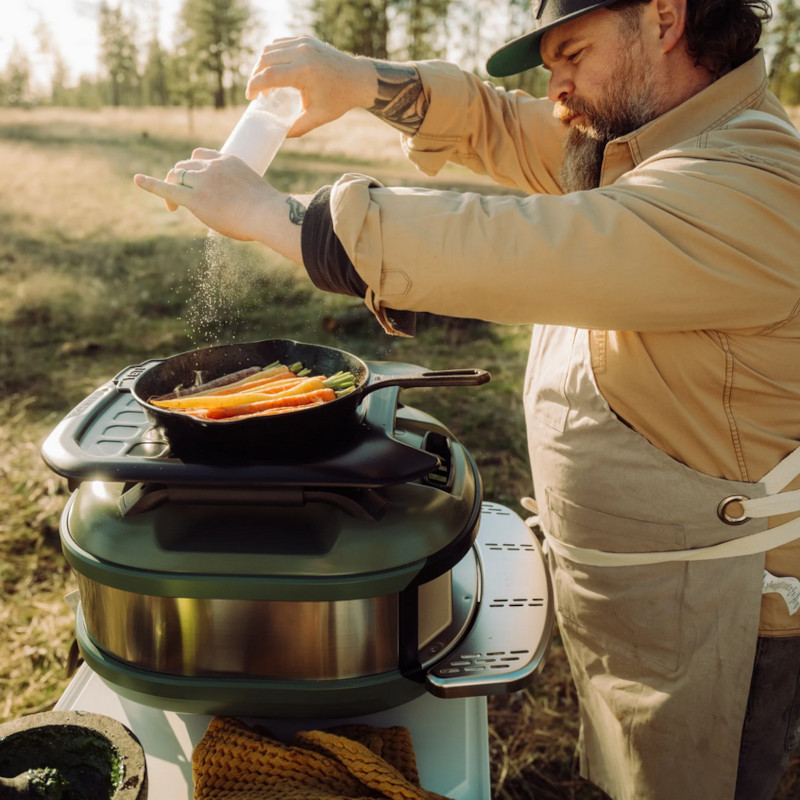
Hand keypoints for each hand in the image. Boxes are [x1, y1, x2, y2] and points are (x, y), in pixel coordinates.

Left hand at [133, 150, 304, 262]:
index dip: (194, 168)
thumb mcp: (257, 195)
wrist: (268, 215)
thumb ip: (246, 198)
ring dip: (172, 187)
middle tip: (183, 200)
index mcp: (228, 161)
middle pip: (184, 166)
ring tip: (174, 207)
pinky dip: (151, 184)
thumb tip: (250, 213)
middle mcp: (212, 167)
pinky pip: (167, 189)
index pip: (200, 156)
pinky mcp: (195, 199)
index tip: (196, 182)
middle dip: (179, 180)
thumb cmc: (269, 212)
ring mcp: (202, 181)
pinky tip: (138, 180)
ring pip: (176, 176)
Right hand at [246, 36, 376, 136]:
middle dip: (255, 75)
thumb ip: (297, 127)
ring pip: (270, 49)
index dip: (254, 86)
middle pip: (265, 59)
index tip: (250, 97)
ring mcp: (304, 43)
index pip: (269, 75)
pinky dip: (273, 55)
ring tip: (265, 82)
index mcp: (304, 72)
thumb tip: (278, 135)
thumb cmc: (339, 99)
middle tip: (257, 92)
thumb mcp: (318, 117)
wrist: (358, 79)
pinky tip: (274, 69)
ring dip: (262, 64)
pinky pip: (280, 43)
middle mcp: (302, 53)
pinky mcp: (306, 39)